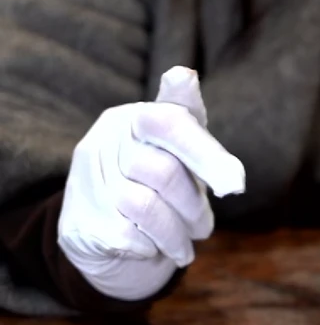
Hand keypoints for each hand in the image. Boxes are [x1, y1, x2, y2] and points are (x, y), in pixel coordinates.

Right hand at [58, 66, 244, 299]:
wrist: (103, 238)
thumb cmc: (155, 188)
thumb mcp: (179, 156)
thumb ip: (192, 130)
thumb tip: (184, 75)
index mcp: (133, 119)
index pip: (170, 122)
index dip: (205, 153)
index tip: (235, 185)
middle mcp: (104, 142)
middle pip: (165, 173)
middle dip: (194, 209)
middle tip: (204, 229)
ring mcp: (86, 181)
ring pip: (146, 208)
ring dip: (175, 236)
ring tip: (184, 247)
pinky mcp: (79, 221)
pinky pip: (128, 237)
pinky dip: (149, 249)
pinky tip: (151, 249)